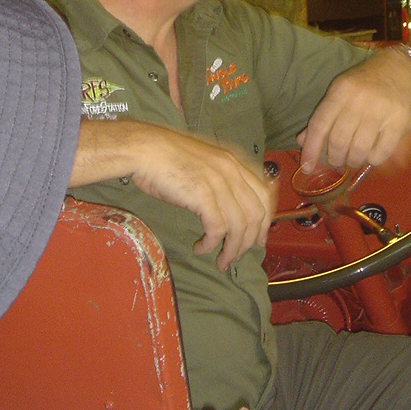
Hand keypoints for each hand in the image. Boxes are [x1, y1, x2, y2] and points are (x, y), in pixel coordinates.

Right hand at [70, 120, 276, 269]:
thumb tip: (229, 210)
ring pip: (240, 225)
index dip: (265, 221)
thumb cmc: (167, 158)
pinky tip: (200, 248)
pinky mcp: (203, 194)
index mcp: (235, 162)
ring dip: (232, 249)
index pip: (265, 195)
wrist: (145, 149)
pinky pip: (218, 228)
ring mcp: (219, 182)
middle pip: (257, 213)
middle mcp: (232, 170)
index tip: (258, 239)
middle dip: (250, 240)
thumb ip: (222, 182)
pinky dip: (211, 244)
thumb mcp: (203, 165)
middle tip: (237, 255)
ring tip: (221, 261)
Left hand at [298, 47, 410, 171]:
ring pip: (358, 149)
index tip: (307, 167)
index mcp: (341, 90)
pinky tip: (370, 155)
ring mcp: (381, 111)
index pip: (320, 124)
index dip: (311, 149)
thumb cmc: (367, 83)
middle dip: (334, 158)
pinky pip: (381, 152)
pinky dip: (372, 160)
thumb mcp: (341, 92)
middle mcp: (359, 100)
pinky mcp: (399, 122)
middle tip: (336, 161)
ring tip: (352, 159)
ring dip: (352, 161)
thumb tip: (303, 142)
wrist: (403, 70)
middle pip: (338, 140)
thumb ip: (322, 116)